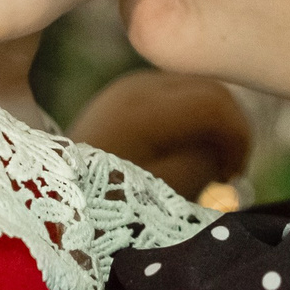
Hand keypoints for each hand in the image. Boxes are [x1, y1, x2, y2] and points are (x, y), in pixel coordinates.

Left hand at [68, 70, 250, 201]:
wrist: (51, 200)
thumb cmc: (107, 203)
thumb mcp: (163, 190)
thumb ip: (203, 161)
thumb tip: (224, 145)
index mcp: (146, 109)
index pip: (216, 102)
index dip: (239, 135)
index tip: (236, 174)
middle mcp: (137, 86)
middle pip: (209, 88)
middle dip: (229, 127)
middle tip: (231, 169)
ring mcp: (129, 86)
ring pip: (193, 89)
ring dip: (211, 122)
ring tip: (211, 162)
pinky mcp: (124, 94)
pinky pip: (173, 95)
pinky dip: (190, 118)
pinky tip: (187, 149)